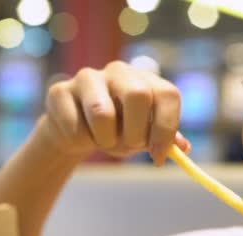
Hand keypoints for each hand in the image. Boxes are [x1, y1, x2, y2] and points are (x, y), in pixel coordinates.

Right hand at [40, 61, 190, 165]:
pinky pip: (74, 126)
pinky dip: (80, 142)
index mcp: (146, 81)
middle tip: (128, 147)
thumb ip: (163, 140)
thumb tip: (182, 148)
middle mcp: (119, 72)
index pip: (167, 95)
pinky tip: (79, 136)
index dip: (166, 128)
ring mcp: (88, 77)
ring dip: (105, 140)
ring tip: (102, 142)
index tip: (158, 156)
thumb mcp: (143, 137)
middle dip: (135, 132)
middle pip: (137, 95)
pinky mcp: (60, 91)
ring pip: (101, 113)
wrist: (74, 131)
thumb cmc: (116, 132)